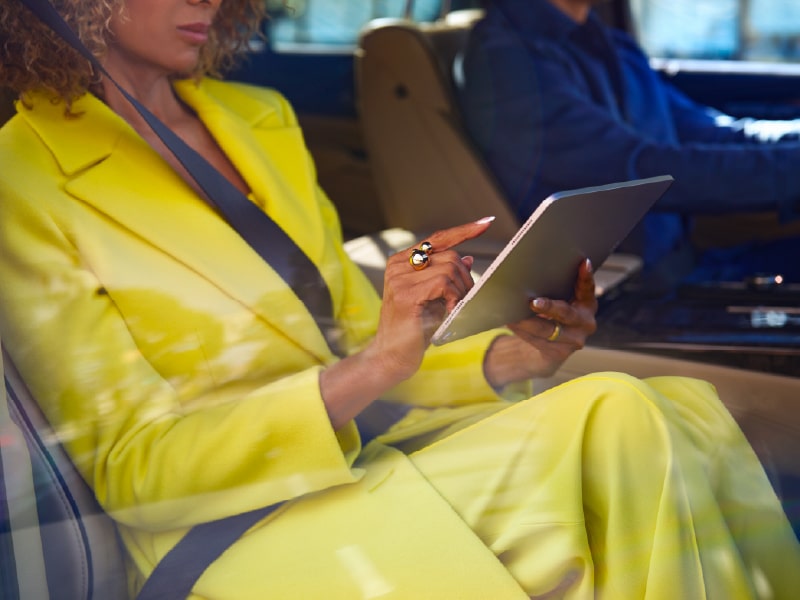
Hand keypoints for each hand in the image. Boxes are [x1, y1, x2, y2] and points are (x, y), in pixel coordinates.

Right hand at [370, 217, 495, 382]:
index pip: (437, 238)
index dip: (463, 231)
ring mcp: (399, 278)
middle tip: (464, 300)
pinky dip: (454, 299)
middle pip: (450, 255)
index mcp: (402, 261)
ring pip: (449, 268)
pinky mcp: (406, 293)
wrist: (391, 358)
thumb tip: (469, 258)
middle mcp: (398, 265)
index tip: (486, 223)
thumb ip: (446, 277)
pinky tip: (449, 313)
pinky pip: (444, 283)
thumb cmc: (413, 330)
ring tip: (454, 309)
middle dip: (466, 278)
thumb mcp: (434, 299)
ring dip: (461, 291)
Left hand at [484, 258, 597, 385]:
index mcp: (587, 303)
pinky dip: (523, 331)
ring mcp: (574, 340)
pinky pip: (537, 341)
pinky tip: (511, 323)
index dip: (586, 276)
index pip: (587, 288)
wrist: (551, 347)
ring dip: (527, 322)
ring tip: (512, 315)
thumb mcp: (559, 301)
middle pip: (566, 313)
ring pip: (547, 330)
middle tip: (532, 302)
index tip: (583, 263)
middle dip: (548, 307)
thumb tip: (527, 276)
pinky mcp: (559, 353)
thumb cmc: (552, 315)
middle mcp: (585, 322)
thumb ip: (554, 289)